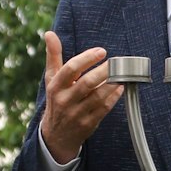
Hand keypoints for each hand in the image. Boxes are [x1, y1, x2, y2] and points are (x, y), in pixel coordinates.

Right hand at [39, 30, 124, 162]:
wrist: (56, 136)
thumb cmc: (56, 100)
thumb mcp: (51, 79)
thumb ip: (53, 56)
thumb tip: (49, 34)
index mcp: (55, 87)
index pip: (70, 69)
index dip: (87, 58)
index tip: (101, 51)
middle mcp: (65, 100)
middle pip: (87, 83)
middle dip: (103, 71)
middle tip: (115, 63)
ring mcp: (76, 114)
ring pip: (97, 97)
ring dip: (111, 84)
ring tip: (121, 74)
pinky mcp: (88, 124)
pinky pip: (104, 109)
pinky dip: (113, 98)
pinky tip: (120, 88)